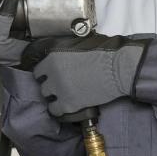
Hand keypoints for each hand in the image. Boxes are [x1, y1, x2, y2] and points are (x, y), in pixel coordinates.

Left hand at [20, 33, 151, 116]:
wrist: (117, 69)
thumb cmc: (104, 52)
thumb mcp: (78, 45)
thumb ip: (64, 51)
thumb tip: (59, 56)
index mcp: (53, 57)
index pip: (38, 70)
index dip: (46, 74)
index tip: (52, 76)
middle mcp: (53, 73)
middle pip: (43, 85)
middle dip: (51, 85)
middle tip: (62, 85)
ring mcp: (60, 90)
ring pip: (47, 98)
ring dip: (55, 97)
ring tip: (65, 95)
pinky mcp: (68, 104)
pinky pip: (55, 110)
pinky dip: (59, 109)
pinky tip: (67, 105)